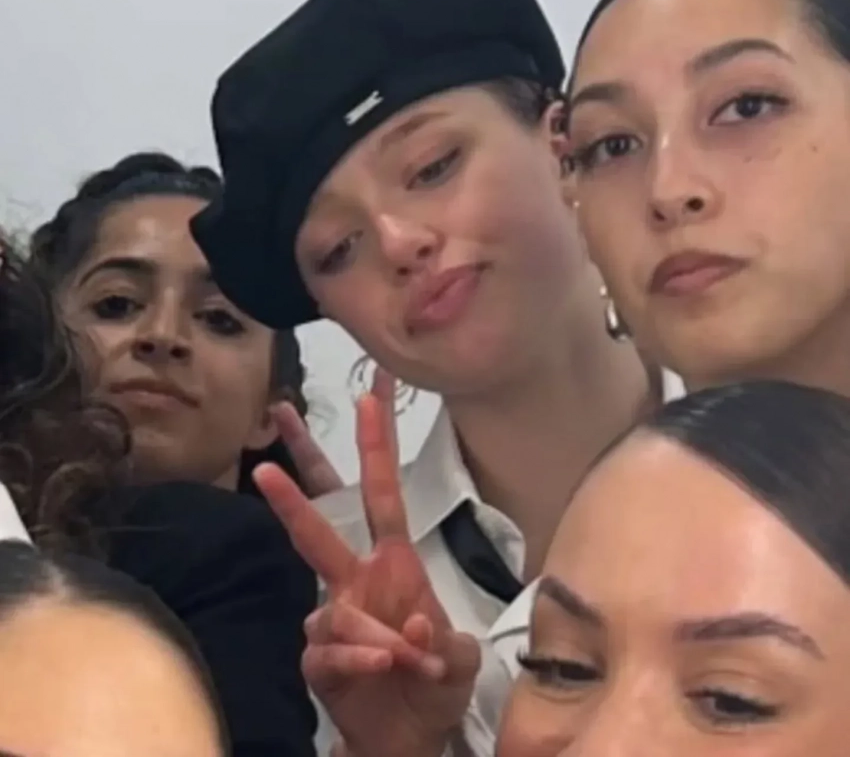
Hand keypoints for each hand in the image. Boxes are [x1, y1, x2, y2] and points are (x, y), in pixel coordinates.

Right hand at [256, 373, 479, 756]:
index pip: (380, 493)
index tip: (370, 395)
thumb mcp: (461, 659)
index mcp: (394, 563)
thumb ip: (448, 644)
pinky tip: (382, 667)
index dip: (376, 445)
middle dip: (295, 493)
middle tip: (264, 467)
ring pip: (335, 608)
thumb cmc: (435, 683)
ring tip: (405, 659)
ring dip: (374, 635)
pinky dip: (359, 660)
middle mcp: (357, 581)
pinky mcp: (318, 659)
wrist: (410, 737)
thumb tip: (412, 629)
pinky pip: (328, 650)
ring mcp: (334, 619)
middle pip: (320, 527)